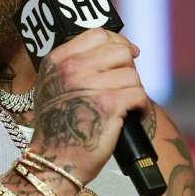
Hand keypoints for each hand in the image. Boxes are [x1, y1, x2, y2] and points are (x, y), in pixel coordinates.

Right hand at [29, 29, 149, 183]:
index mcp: (57, 61)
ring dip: (134, 92)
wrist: (54, 161)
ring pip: (132, 74)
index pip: (98, 34)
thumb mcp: (53, 87)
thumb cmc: (57, 129)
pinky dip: (141, 108)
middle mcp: (71, 68)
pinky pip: (139, 94)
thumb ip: (74, 65)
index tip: (128, 54)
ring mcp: (90, 84)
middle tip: (124, 88)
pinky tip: (133, 116)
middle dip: (127, 70)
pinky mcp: (109, 104)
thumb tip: (116, 49)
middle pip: (119, 52)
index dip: (118, 42)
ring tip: (126, 108)